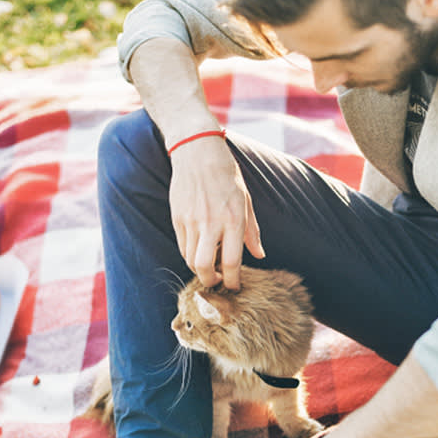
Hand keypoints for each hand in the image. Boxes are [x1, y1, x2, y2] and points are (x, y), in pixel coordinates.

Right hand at [168, 136, 264, 288]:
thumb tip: (259, 255)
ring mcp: (191, 221)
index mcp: (233, 219)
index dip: (233, 280)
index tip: (235, 286)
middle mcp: (211, 223)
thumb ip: (252, 231)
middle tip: (218, 281)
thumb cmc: (226, 174)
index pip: (231, 262)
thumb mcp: (246, 200)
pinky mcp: (178, 217)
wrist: (197, 151)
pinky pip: (183, 246)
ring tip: (210, 263)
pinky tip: (200, 248)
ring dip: (200, 268)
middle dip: (211, 282)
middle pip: (204, 267)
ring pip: (190, 259)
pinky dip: (191, 254)